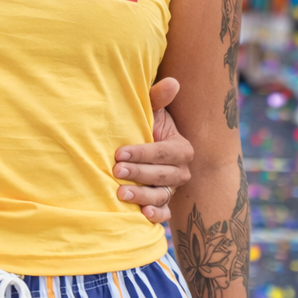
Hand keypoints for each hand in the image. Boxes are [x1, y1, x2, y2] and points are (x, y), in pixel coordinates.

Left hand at [113, 77, 193, 224]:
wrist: (136, 148)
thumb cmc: (143, 127)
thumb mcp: (149, 112)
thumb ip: (157, 99)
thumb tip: (172, 82)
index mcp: (181, 149)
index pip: (164, 152)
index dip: (143, 153)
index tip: (120, 153)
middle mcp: (181, 172)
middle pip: (163, 175)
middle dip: (140, 173)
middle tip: (116, 171)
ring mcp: (172, 190)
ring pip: (162, 195)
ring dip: (143, 195)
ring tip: (120, 193)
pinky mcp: (163, 204)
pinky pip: (165, 214)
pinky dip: (156, 215)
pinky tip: (143, 214)